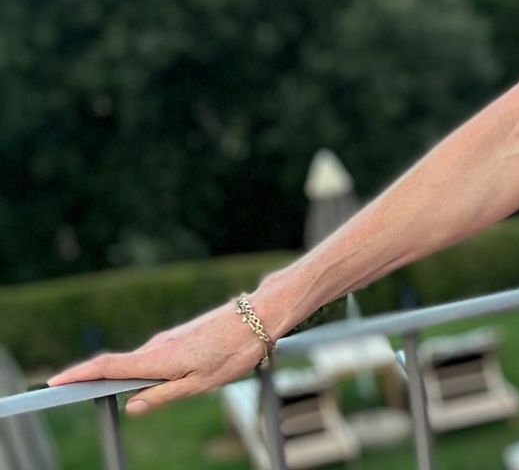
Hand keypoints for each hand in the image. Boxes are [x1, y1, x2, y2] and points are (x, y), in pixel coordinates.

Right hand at [46, 299, 269, 414]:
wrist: (262, 314)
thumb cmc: (236, 351)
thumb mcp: (201, 383)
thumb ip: (164, 396)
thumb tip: (131, 406)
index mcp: (158, 358)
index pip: (107, 366)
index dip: (78, 375)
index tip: (54, 382)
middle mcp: (159, 345)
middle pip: (118, 365)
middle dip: (95, 379)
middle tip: (72, 393)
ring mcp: (170, 338)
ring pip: (141, 363)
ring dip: (130, 377)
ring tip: (124, 391)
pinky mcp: (182, 336)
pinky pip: (156, 356)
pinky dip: (148, 369)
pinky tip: (163, 379)